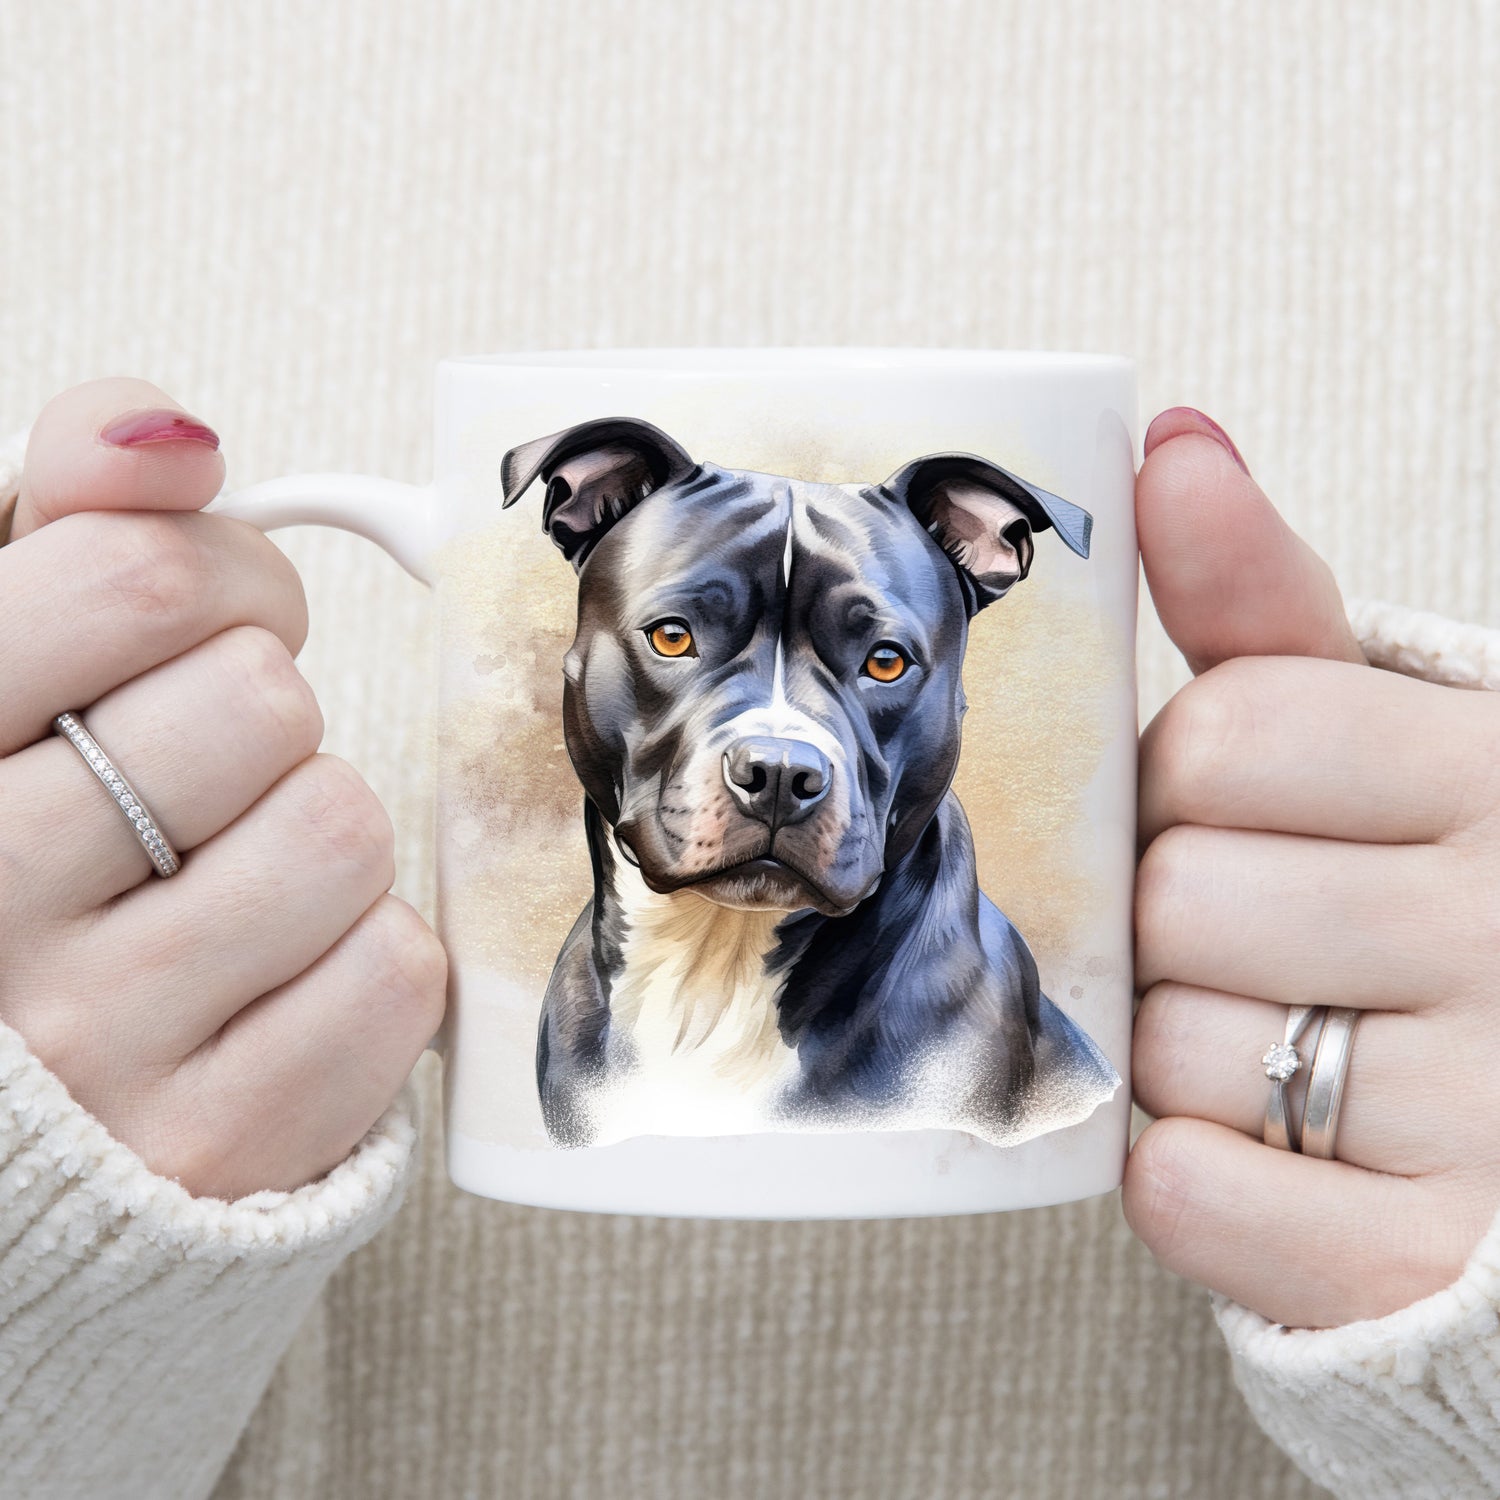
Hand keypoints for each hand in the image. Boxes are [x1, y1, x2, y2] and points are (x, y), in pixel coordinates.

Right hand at [0, 379, 444, 1198]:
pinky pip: (394, 970)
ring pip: (340, 827)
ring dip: (314, 832)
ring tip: (229, 877)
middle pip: (260, 701)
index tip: (206, 620)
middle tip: (209, 767)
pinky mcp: (220, 1143)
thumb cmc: (26, 847)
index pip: (134, 582)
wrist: (29, 1110)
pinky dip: (362, 955)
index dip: (221, 577)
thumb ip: (68, 522)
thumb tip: (171, 433)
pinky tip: (272, 976)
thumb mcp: (2, 663)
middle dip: (261, 711)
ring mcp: (98, 1046)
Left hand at [1123, 407, 1499, 1329]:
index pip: (1229, 733)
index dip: (1185, 777)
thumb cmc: (1428, 887)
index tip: (1231, 806)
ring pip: (1172, 1047)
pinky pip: (1190, 1194)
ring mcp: (1488, 1112)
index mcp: (1495, 772)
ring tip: (1272, 1039)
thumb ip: (1265, 602)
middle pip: (1177, 894)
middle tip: (1248, 936)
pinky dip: (1186, 1175)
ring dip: (1179, 1046)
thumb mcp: (1382, 728)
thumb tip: (1171, 442)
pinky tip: (1252, 1146)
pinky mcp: (1420, 1261)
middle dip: (1172, 915)